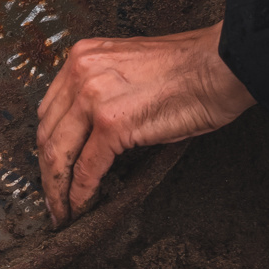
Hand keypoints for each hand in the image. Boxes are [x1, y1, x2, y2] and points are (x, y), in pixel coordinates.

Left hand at [35, 24, 254, 225]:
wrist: (221, 66)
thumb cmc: (189, 69)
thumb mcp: (129, 69)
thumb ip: (103, 90)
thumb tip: (91, 131)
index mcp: (83, 56)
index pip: (50, 110)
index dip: (48, 144)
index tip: (51, 168)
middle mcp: (80, 72)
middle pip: (47, 133)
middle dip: (47, 173)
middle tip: (51, 199)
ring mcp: (93, 97)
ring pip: (59, 154)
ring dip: (58, 189)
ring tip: (63, 211)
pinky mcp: (112, 123)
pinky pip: (87, 169)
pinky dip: (80, 194)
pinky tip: (81, 207)